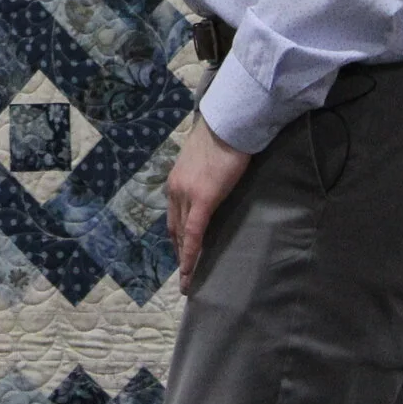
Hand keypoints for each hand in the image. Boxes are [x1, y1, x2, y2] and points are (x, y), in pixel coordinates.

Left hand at [164, 116, 251, 294]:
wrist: (227, 124)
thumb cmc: (222, 138)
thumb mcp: (205, 161)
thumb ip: (203, 178)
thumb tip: (211, 189)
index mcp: (176, 181)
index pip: (174, 216)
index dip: (177, 237)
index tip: (180, 255)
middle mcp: (176, 189)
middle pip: (174, 228)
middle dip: (179, 251)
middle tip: (184, 273)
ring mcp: (187, 195)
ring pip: (181, 234)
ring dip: (184, 258)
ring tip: (188, 279)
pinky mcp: (203, 199)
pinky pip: (194, 233)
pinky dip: (191, 253)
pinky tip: (191, 270)